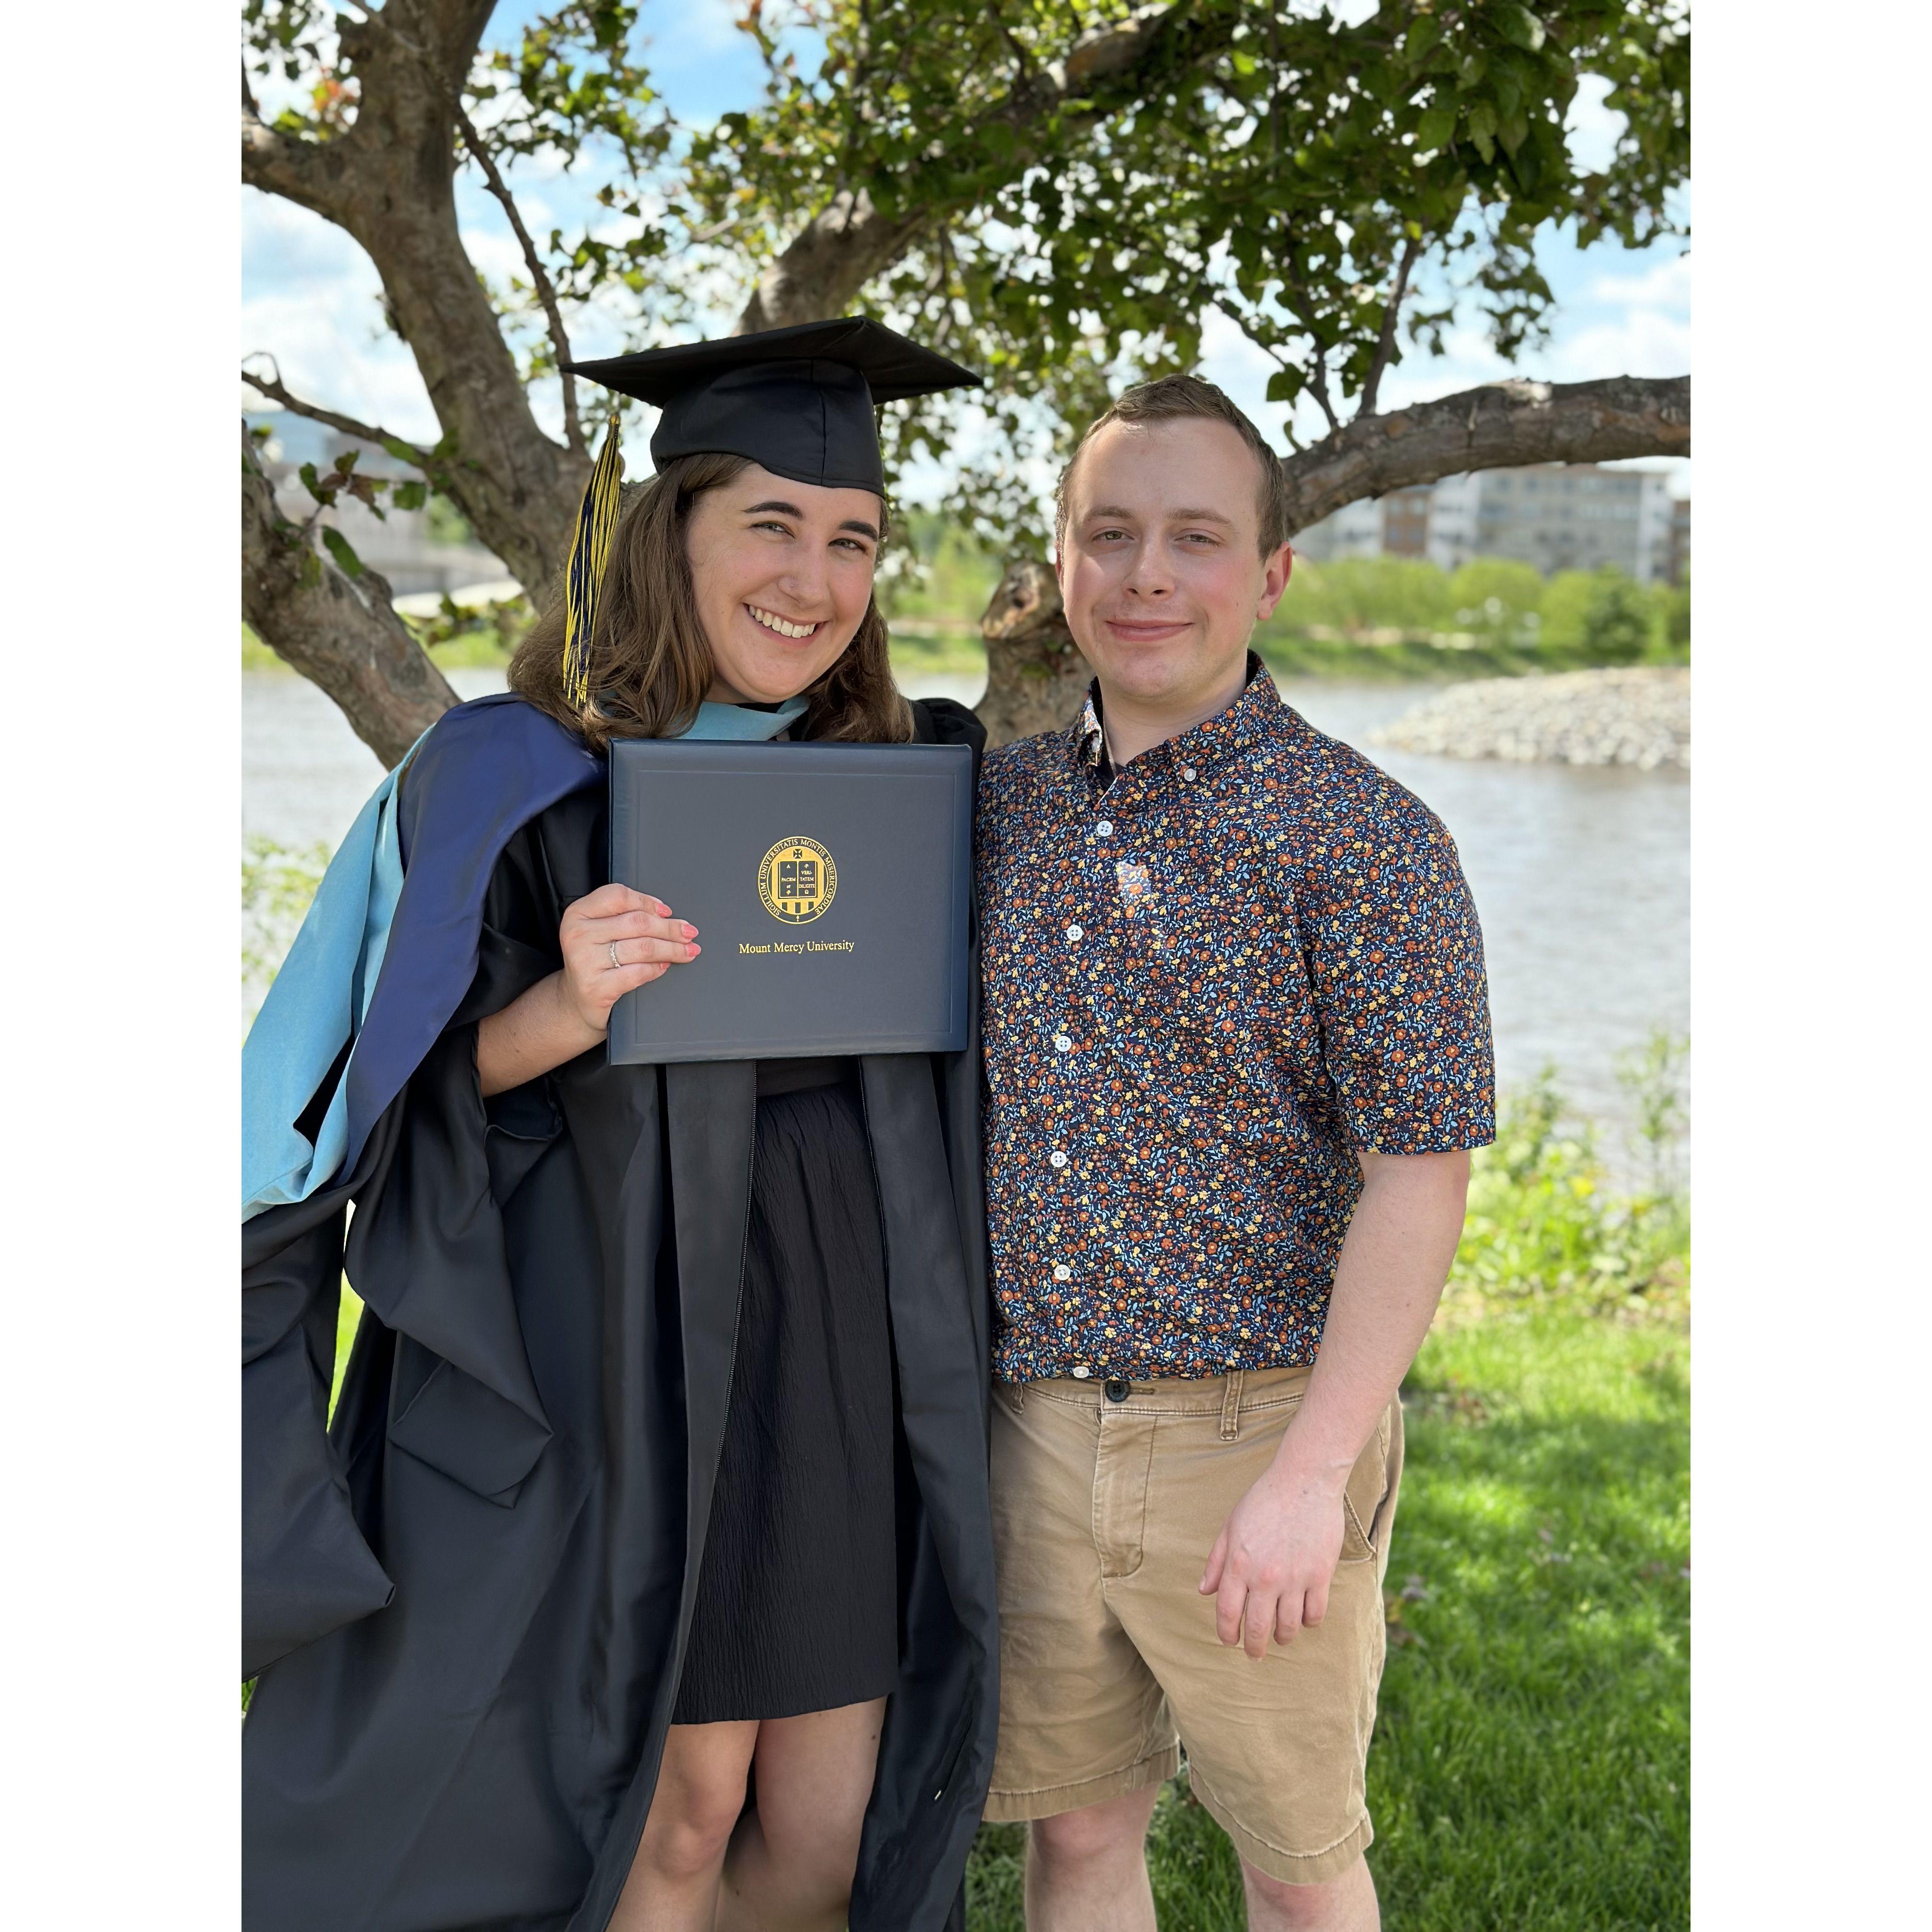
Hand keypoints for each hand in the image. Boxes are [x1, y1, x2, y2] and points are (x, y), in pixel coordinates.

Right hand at [557, 883, 699, 1033]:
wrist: (576, 1000)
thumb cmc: (594, 960)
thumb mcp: (600, 930)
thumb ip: (624, 915)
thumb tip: (664, 913)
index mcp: (578, 913)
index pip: (618, 896)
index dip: (647, 901)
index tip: (667, 912)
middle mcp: (578, 934)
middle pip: (637, 922)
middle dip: (670, 928)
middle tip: (689, 933)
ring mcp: (585, 961)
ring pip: (643, 947)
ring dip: (672, 949)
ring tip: (688, 951)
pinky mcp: (596, 987)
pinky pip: (638, 973)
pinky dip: (657, 968)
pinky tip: (665, 966)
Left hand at [1199, 1461, 1346, 1660]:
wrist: (1304, 1482)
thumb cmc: (1264, 1500)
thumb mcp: (1231, 1526)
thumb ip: (1217, 1561)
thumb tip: (1204, 1591)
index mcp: (1239, 1564)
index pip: (1227, 1613)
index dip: (1226, 1633)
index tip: (1229, 1641)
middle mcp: (1265, 1577)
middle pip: (1257, 1629)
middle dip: (1253, 1648)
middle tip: (1254, 1654)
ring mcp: (1294, 1579)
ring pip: (1287, 1628)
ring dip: (1281, 1638)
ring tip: (1279, 1636)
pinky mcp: (1320, 1576)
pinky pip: (1314, 1615)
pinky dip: (1307, 1622)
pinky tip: (1302, 1616)